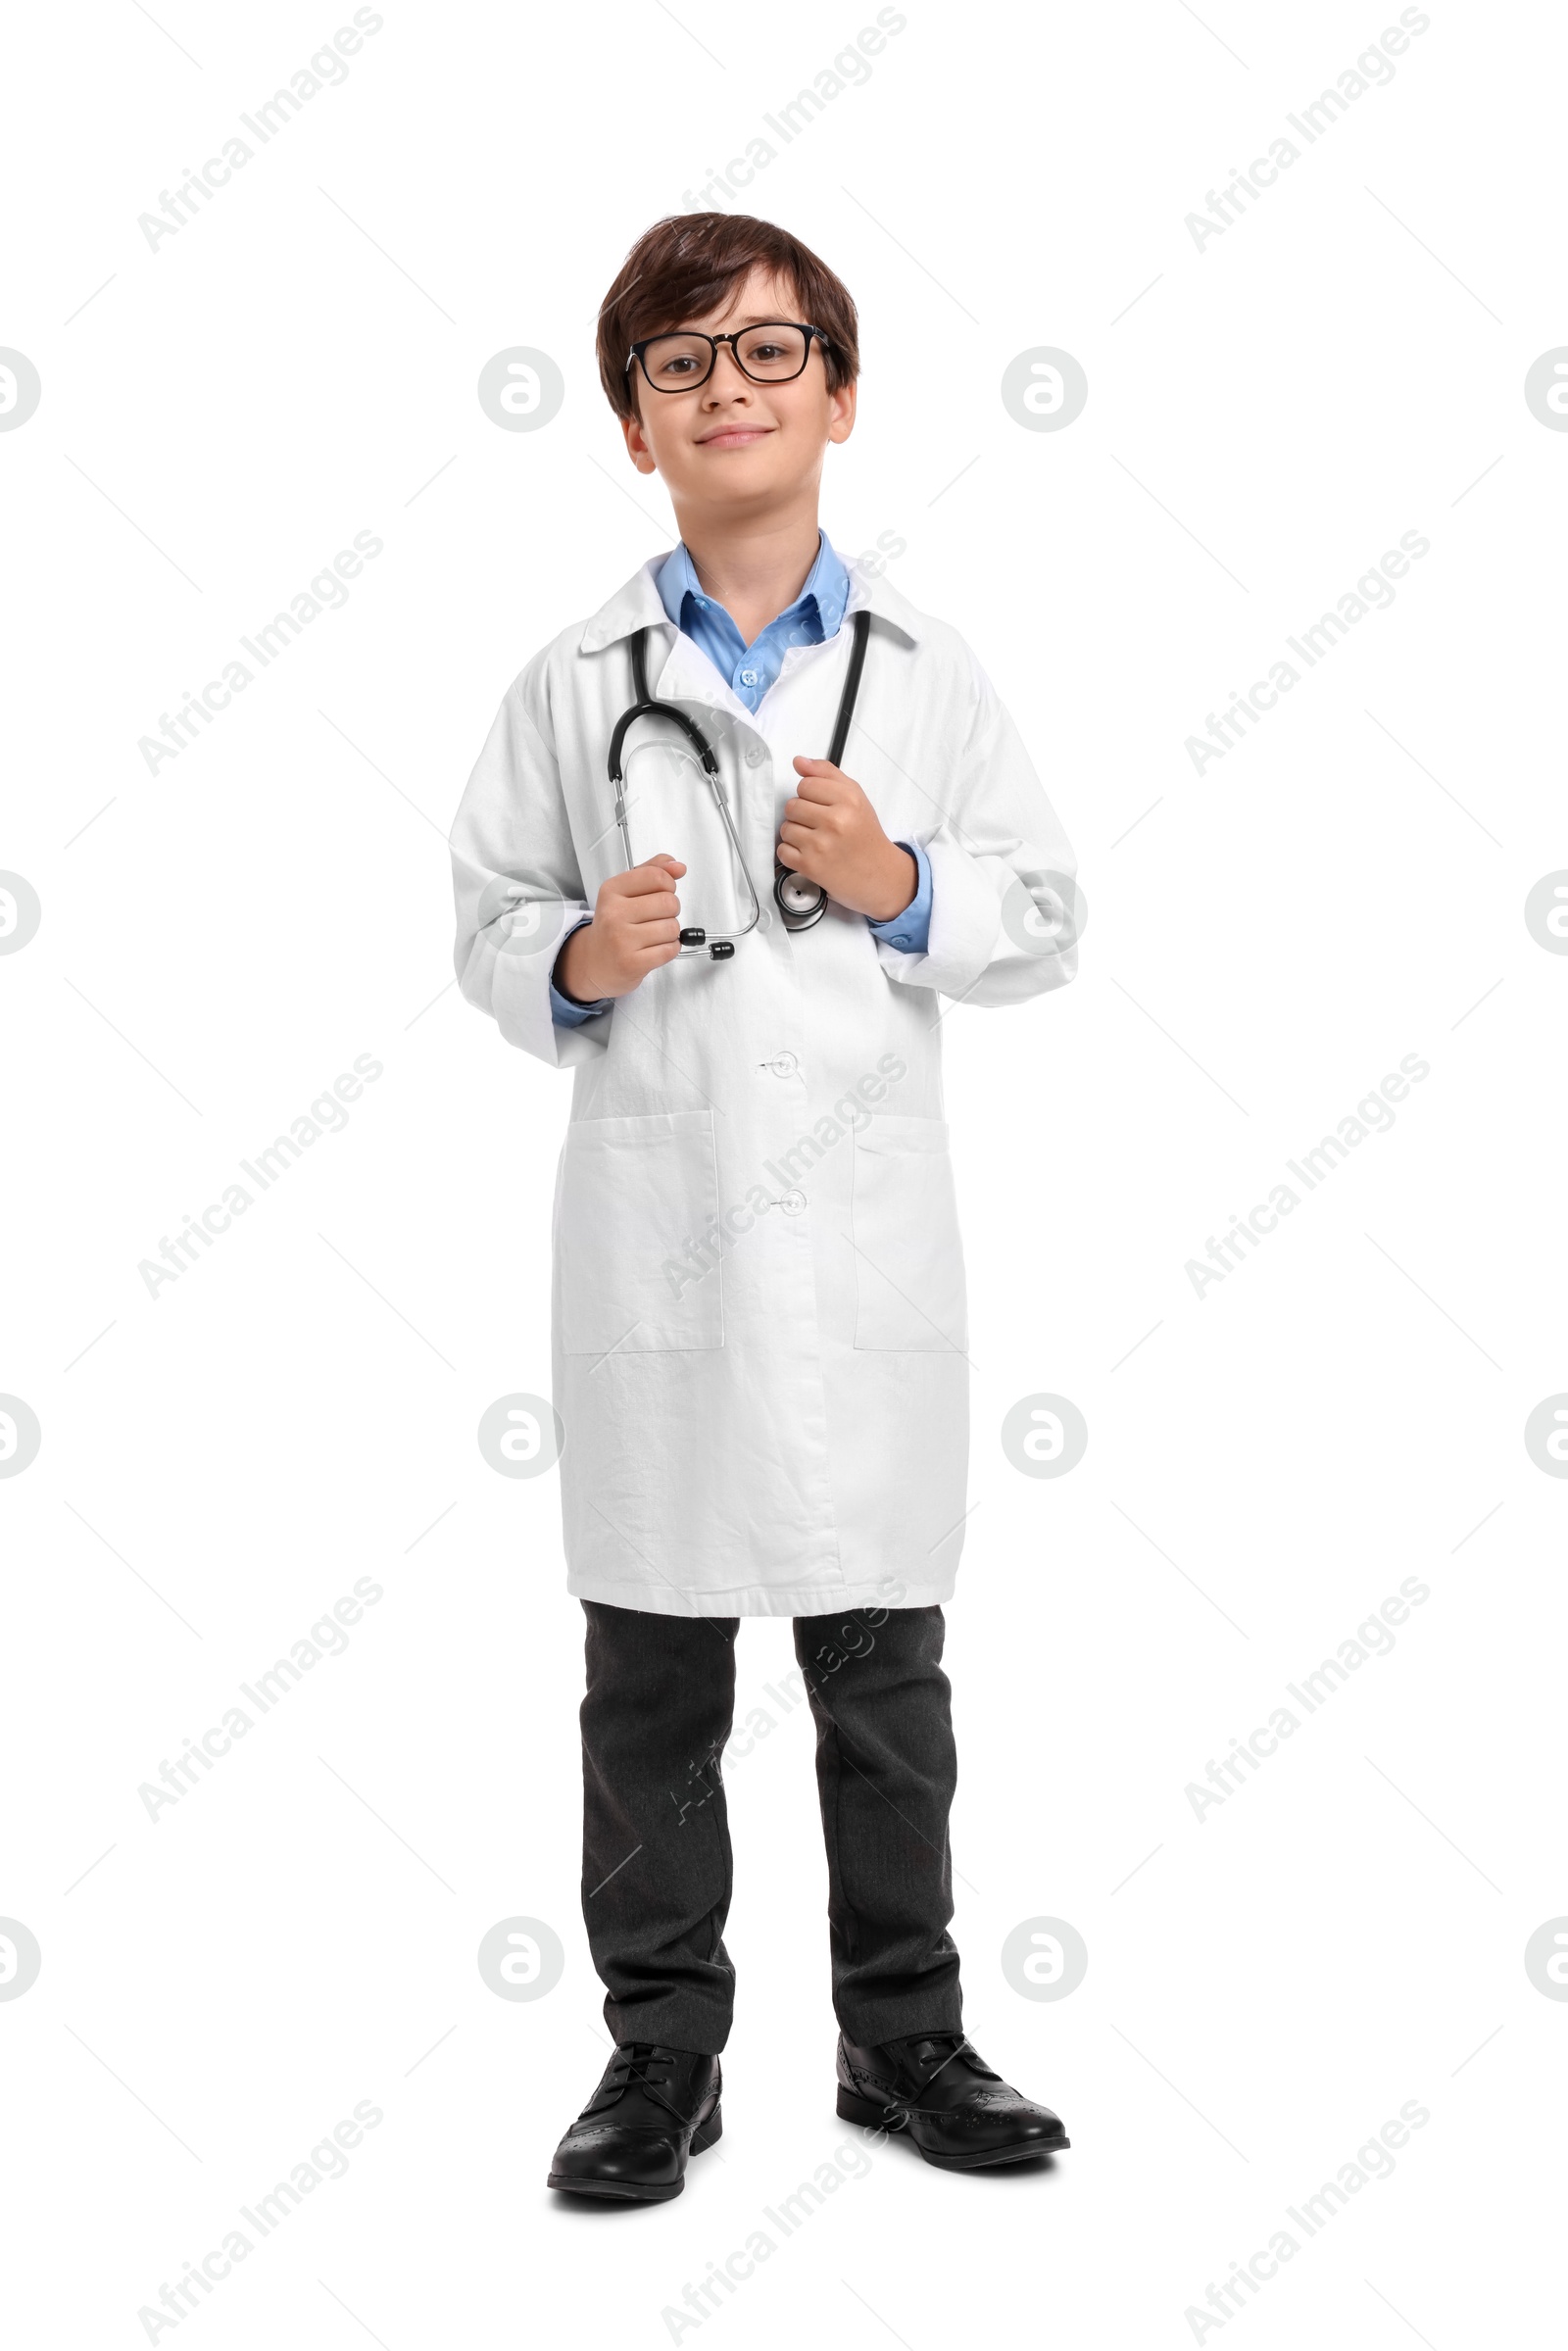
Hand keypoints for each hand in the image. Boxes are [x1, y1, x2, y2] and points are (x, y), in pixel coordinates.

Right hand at [557, 855, 686, 1001]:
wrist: (594, 961)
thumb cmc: (614, 924)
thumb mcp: (626, 891)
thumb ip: (653, 871)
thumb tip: (678, 867)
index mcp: (612, 890)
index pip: (656, 876)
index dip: (669, 884)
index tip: (662, 891)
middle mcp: (613, 913)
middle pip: (669, 902)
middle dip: (671, 910)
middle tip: (655, 917)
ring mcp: (621, 939)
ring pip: (672, 927)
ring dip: (670, 932)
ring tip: (652, 935)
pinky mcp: (631, 963)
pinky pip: (670, 949)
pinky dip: (670, 948)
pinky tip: (654, 948)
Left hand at [777, 761, 915, 922]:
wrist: (880, 874)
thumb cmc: (865, 836)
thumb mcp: (855, 798)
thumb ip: (827, 775)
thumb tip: (799, 762)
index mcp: (848, 800)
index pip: (805, 784)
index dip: (810, 795)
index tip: (821, 805)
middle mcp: (835, 821)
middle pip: (792, 805)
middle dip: (801, 815)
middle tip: (819, 825)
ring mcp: (821, 845)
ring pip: (785, 828)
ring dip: (795, 835)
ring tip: (815, 840)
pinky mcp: (810, 866)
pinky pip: (782, 851)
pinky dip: (792, 854)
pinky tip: (809, 854)